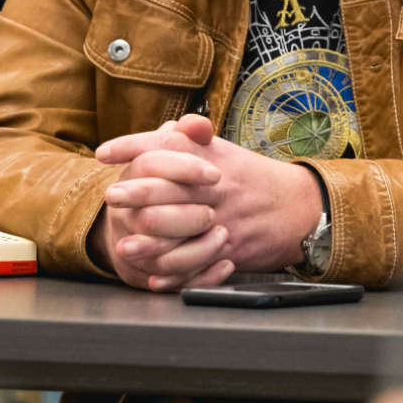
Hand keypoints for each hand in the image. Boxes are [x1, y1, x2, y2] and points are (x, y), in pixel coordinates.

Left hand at [96, 114, 323, 285]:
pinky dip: (175, 274)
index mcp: (210, 159)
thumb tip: (168, 126)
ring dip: (150, 242)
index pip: (166, 145)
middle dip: (136, 192)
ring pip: (181, 232)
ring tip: (124, 246)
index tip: (103, 152)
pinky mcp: (230, 249)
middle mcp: (215, 187)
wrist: (299, 208)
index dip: (131, 146)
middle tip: (110, 197)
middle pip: (170, 186)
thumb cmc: (253, 178)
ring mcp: (223, 220)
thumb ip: (192, 138)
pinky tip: (153, 276)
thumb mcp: (225, 151)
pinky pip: (199, 265)